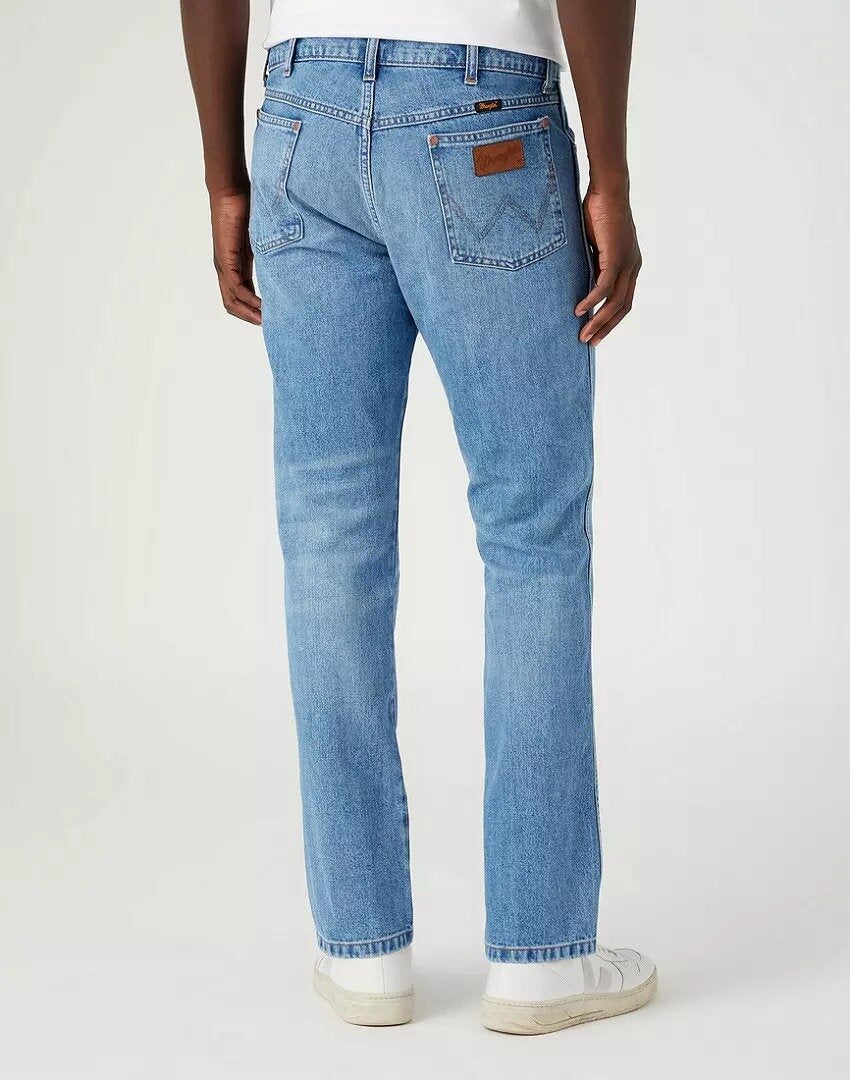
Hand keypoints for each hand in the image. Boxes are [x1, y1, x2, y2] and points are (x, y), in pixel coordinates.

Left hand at [210, 189, 261, 324]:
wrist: (231, 191)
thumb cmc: (246, 208)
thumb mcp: (261, 238)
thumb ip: (269, 252)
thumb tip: (287, 260)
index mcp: (234, 264)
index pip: (240, 295)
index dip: (252, 309)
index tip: (270, 317)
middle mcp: (226, 268)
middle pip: (232, 304)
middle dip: (249, 317)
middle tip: (268, 326)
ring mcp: (224, 265)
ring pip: (232, 300)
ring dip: (248, 313)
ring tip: (265, 322)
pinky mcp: (226, 259)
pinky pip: (236, 287)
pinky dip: (248, 300)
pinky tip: (261, 306)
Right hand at [575, 188, 640, 345]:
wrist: (608, 189)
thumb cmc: (599, 212)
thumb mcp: (595, 245)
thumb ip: (593, 264)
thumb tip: (581, 280)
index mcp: (631, 265)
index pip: (624, 301)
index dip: (611, 319)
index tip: (596, 332)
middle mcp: (633, 267)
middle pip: (623, 307)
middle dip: (606, 328)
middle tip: (590, 343)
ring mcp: (627, 262)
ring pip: (615, 302)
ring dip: (598, 321)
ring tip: (584, 335)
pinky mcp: (616, 257)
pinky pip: (604, 287)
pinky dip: (591, 301)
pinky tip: (579, 310)